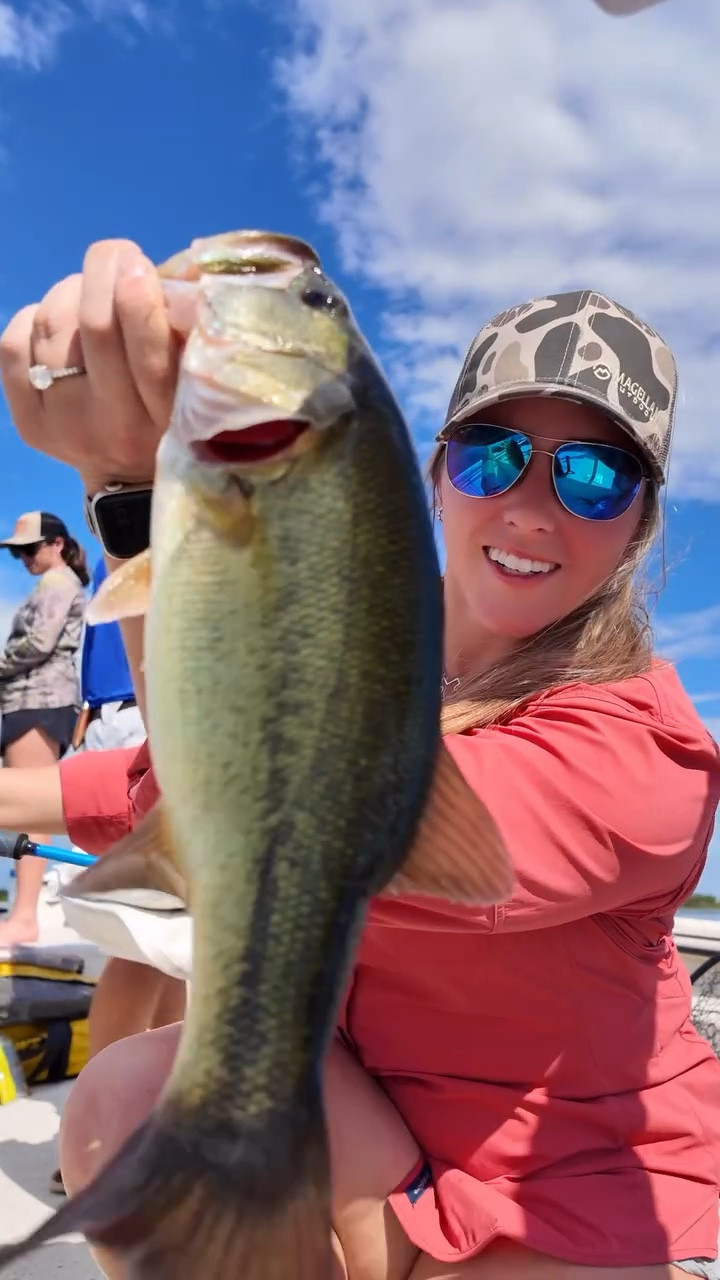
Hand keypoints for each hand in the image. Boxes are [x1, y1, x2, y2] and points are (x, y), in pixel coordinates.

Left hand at [0, 239, 179, 495]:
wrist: (129, 476)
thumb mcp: (190, 379)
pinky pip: (12, 347)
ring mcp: (65, 425)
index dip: (138, 298)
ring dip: (71, 292)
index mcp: (166, 415)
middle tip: (116, 255)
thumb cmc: (171, 411)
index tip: (137, 263)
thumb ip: (181, 330)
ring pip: (52, 325)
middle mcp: (113, 425)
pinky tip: (56, 322)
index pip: (147, 353)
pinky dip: (32, 318)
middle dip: (102, 273)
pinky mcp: (30, 425)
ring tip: (89, 294)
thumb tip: (156, 269)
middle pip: (94, 327)